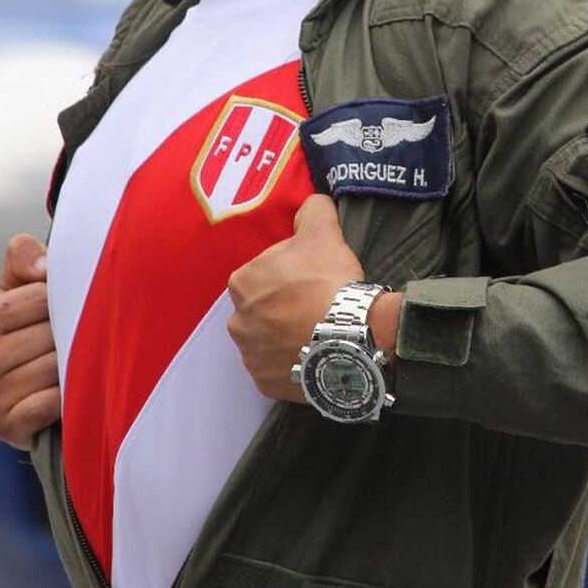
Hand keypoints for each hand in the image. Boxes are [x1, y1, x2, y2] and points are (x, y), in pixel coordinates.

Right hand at [0, 234, 60, 449]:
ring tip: (68, 370)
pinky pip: (52, 402)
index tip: (66, 311)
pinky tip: (64, 398)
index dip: (67, 301)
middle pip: (53, 334)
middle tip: (70, 345)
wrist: (35, 401)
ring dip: (73, 368)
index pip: (44, 297)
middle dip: (72, 336)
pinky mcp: (7, 427)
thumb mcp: (24, 290)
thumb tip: (40, 269)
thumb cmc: (34, 333)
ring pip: (57, 368)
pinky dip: (66, 400)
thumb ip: (25, 258)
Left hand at [227, 194, 363, 401]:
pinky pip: (276, 369)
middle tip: (314, 305)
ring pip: (266, 340)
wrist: (349, 336)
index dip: (287, 274)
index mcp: (242, 283)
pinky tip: (313, 353)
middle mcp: (237, 322)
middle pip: (261, 308)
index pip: (262, 273)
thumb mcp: (323, 231)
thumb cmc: (329, 281)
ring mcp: (251, 356)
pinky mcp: (266, 383)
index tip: (309, 278)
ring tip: (316, 331)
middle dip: (282, 307)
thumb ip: (311, 210)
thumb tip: (309, 204)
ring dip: (284, 336)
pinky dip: (291, 363)